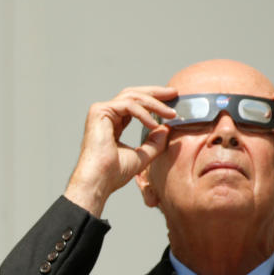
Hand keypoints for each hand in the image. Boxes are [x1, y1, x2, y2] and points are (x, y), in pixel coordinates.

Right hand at [64, 86, 177, 216]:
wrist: (99, 181)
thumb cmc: (114, 173)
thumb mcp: (142, 156)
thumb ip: (154, 142)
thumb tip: (167, 127)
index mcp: (112, 123)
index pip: (134, 104)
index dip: (154, 102)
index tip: (172, 104)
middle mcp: (106, 114)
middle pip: (133, 94)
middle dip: (155, 93)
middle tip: (174, 93)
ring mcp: (101, 111)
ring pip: (132, 97)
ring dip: (154, 104)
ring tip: (170, 114)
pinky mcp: (99, 111)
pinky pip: (128, 105)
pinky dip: (144, 113)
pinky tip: (154, 124)